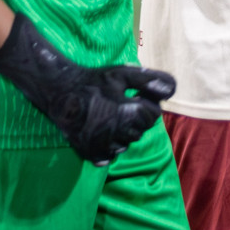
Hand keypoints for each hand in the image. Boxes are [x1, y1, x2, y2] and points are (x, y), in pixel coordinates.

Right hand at [0, 14, 174, 165]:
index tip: (134, 96)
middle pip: (141, 130)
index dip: (146, 103)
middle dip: (136, 118)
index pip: (153, 115)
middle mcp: (117, 133)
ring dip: (123, 132)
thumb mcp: (123, 73)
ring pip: (126, 144)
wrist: (59, 90)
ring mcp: (102, 145)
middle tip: (120, 105)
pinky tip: (102, 131)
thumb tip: (170, 92)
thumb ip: (149, 81)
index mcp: (129, 113)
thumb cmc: (93, 80)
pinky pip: (110, 156)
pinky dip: (109, 146)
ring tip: (109, 116)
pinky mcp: (90, 152)